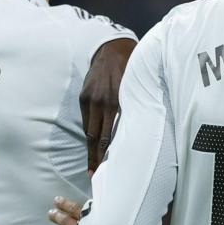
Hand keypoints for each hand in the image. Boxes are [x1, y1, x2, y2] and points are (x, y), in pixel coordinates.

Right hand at [80, 38, 133, 171]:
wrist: (112, 49)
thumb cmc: (132, 71)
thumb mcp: (137, 89)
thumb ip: (136, 109)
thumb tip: (140, 133)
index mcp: (118, 103)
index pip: (109, 136)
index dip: (106, 154)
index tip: (105, 169)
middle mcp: (102, 102)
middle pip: (97, 137)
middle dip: (95, 158)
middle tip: (94, 175)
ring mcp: (90, 99)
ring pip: (89, 130)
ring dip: (91, 148)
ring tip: (92, 165)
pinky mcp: (83, 96)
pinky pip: (86, 119)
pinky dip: (90, 132)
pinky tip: (92, 144)